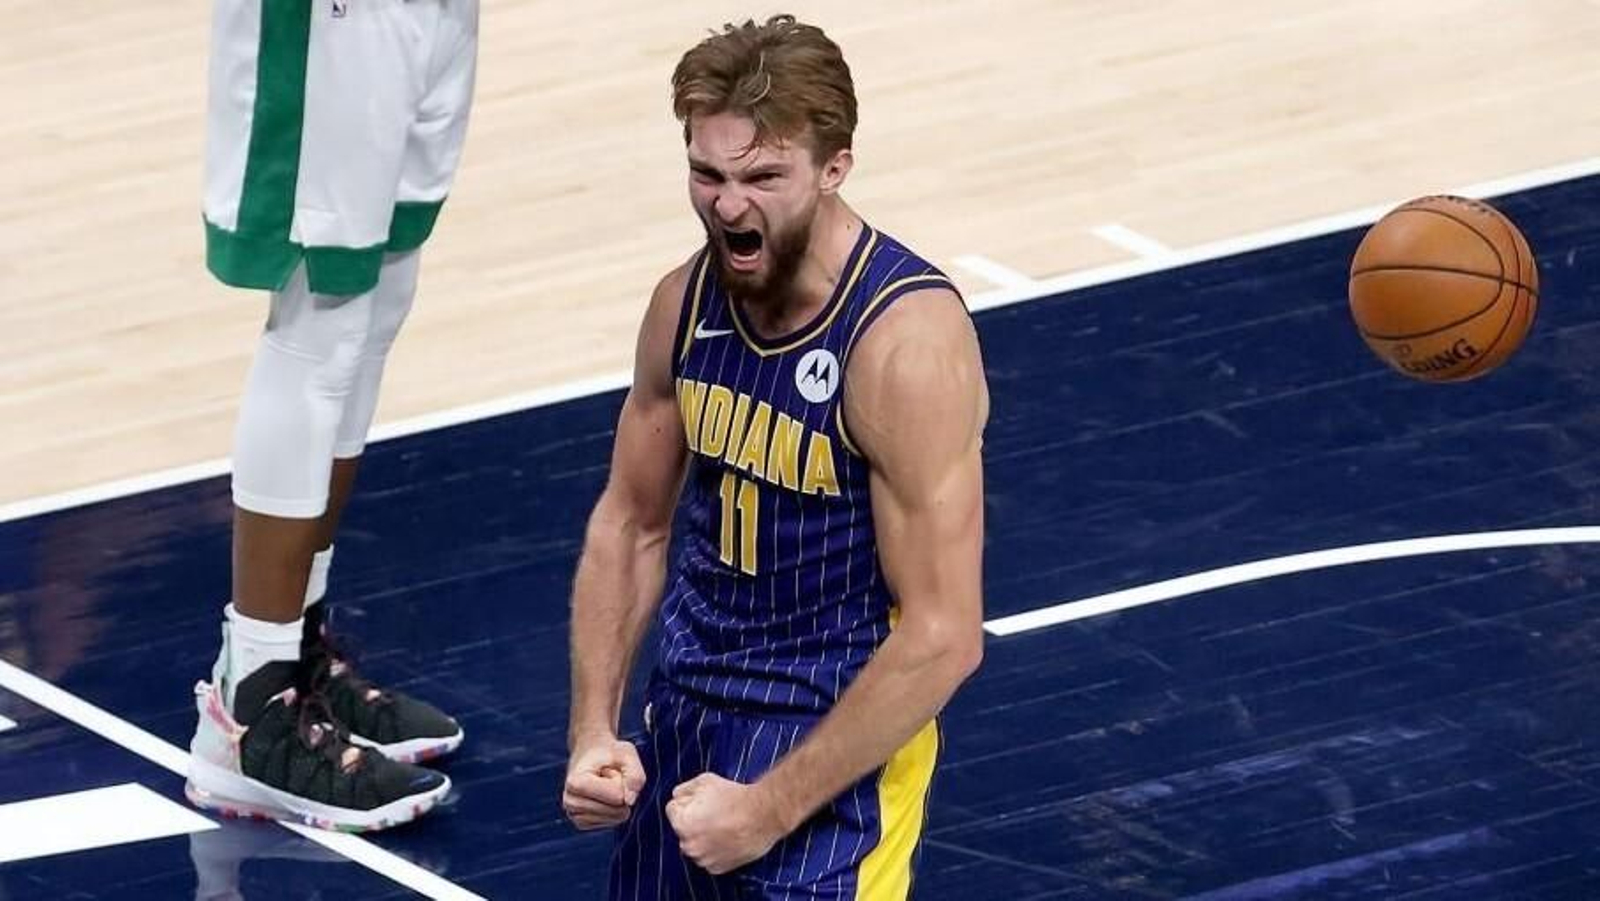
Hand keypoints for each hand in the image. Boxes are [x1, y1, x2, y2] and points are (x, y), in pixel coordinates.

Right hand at [563, 735, 646, 829]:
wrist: (590, 754)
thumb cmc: (609, 753)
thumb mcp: (627, 753)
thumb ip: (634, 774)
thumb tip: (630, 801)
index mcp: (575, 783)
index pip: (617, 796)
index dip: (622, 779)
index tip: (608, 769)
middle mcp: (570, 802)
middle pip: (618, 809)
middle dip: (621, 791)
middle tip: (607, 776)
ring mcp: (574, 815)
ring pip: (617, 817)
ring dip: (618, 800)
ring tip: (604, 784)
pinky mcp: (582, 823)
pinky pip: (613, 822)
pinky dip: (614, 809)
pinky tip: (603, 796)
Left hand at [664, 773, 787, 874]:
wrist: (763, 814)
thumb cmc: (735, 797)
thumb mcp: (704, 780)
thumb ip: (683, 790)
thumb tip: (677, 797)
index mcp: (681, 823)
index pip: (673, 810)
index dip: (688, 802)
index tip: (703, 801)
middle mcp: (688, 845)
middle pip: (683, 830)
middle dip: (693, 822)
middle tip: (714, 813)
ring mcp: (703, 859)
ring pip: (696, 845)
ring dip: (704, 838)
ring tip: (724, 826)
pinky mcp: (717, 868)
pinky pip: (709, 858)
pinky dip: (715, 851)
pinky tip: (728, 838)